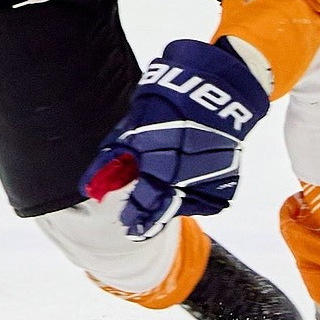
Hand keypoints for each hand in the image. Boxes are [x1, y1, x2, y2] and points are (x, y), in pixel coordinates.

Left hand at [81, 38, 268, 237]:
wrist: (210, 92)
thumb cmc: (161, 106)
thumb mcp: (129, 132)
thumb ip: (112, 164)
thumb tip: (91, 189)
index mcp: (160, 161)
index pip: (144, 200)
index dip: (134, 214)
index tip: (127, 223)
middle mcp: (189, 173)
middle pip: (167, 208)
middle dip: (151, 218)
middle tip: (138, 227)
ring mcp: (211, 178)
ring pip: (186, 206)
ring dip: (173, 203)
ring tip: (166, 190)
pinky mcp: (228, 179)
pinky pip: (207, 200)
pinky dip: (194, 196)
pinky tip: (186, 184)